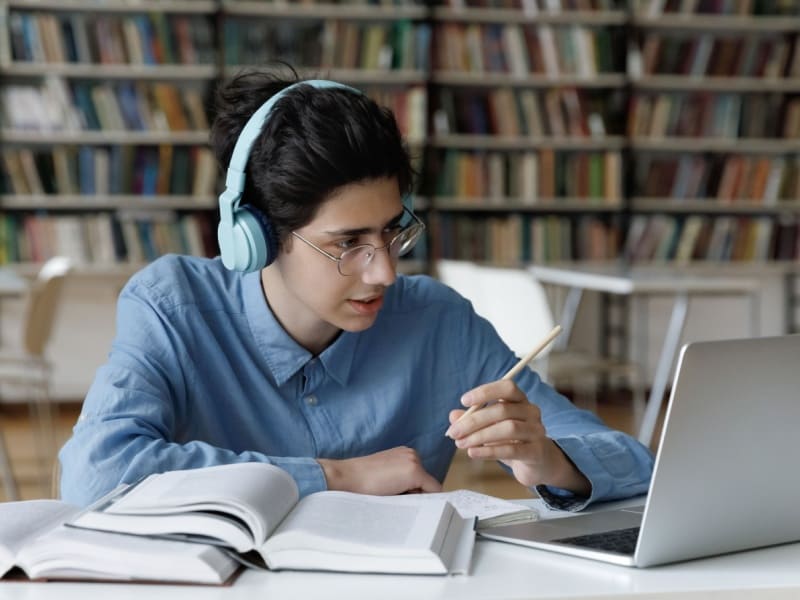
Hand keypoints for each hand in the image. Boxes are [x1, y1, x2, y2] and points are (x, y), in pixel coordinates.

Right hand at [318, 447, 441, 494]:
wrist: (346, 478)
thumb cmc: (359, 482)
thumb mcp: (384, 478)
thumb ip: (400, 483)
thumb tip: (417, 499)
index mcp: (403, 454)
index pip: (420, 479)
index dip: (414, 494)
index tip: (407, 504)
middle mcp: (411, 454)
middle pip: (426, 484)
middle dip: (417, 496)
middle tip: (397, 502)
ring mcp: (414, 461)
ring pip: (429, 489)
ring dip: (418, 499)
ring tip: (396, 501)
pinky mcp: (415, 471)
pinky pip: (433, 492)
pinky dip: (426, 502)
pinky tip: (407, 505)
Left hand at [445, 379, 590, 494]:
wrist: (538, 464)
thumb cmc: (512, 440)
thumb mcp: (490, 428)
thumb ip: (473, 419)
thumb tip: (453, 416)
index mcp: (520, 401)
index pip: (507, 387)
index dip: (485, 392)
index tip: (464, 400)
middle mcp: (531, 412)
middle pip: (502, 410)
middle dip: (473, 421)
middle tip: (454, 432)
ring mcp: (537, 431)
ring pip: (508, 428)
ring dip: (480, 436)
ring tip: (461, 444)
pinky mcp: (536, 452)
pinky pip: (512, 450)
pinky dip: (489, 451)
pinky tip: (473, 453)